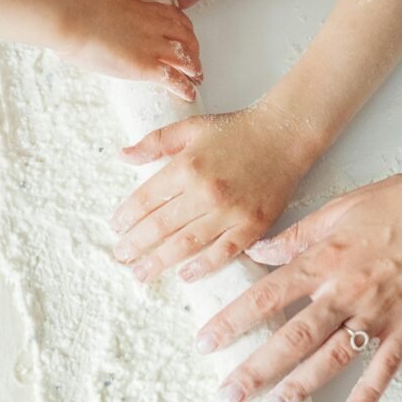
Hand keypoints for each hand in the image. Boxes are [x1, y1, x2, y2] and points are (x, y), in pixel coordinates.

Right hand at [58, 0, 201, 100]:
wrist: (71, 18)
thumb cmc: (76, 13)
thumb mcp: (104, 9)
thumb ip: (113, 20)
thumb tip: (106, 30)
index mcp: (144, 9)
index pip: (177, 18)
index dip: (186, 32)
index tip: (186, 40)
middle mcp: (155, 25)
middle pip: (188, 38)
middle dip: (194, 52)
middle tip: (194, 64)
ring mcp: (153, 45)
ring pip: (186, 58)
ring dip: (194, 71)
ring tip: (196, 80)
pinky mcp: (146, 65)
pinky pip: (174, 78)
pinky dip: (184, 87)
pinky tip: (188, 94)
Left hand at [111, 101, 310, 280]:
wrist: (285, 133)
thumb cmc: (237, 129)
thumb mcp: (191, 127)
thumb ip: (155, 141)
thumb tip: (123, 155)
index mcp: (187, 166)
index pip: (147, 198)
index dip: (127, 216)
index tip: (116, 228)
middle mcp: (205, 191)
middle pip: (160, 225)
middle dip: (136, 245)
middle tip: (120, 257)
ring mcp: (230, 211)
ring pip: (187, 243)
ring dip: (160, 261)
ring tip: (141, 273)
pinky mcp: (253, 224)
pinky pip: (224, 251)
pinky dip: (203, 266)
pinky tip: (186, 275)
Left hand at [195, 157, 401, 401]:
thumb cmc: (397, 199)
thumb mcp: (338, 208)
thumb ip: (297, 235)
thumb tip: (258, 251)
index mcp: (325, 259)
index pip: (268, 294)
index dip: (235, 319)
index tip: (206, 341)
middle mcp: (346, 290)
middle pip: (294, 336)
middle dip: (257, 368)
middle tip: (228, 394)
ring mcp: (379, 312)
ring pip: (333, 358)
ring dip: (301, 388)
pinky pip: (386, 366)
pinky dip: (369, 393)